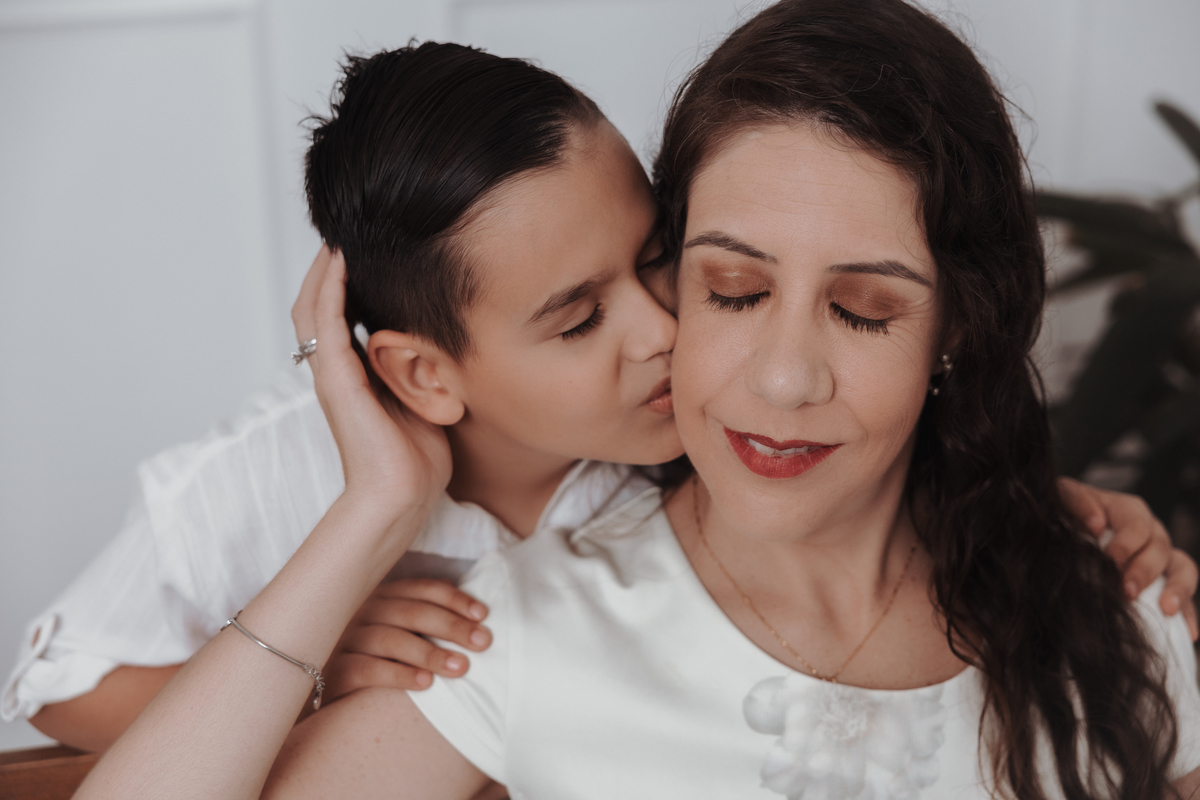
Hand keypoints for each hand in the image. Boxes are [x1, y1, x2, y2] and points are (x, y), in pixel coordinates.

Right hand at [293, 247, 451, 518]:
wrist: (401, 497)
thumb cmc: (417, 461)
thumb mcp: (424, 402)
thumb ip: (424, 372)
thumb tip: (448, 347)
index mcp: (354, 376)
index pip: (340, 316)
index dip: (347, 282)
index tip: (368, 250)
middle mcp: (335, 370)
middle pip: (317, 304)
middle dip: (329, 266)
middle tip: (345, 230)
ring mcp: (331, 373)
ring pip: (313, 305)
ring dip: (325, 267)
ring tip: (340, 232)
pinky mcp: (336, 378)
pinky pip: (326, 321)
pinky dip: (331, 286)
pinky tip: (342, 257)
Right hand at [323, 579, 491, 700]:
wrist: (314, 685)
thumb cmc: (368, 657)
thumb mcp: (393, 630)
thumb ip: (422, 619)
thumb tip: (474, 619)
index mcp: (381, 595)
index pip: (422, 589)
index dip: (455, 599)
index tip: (483, 615)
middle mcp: (362, 611)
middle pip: (412, 613)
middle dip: (452, 627)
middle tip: (483, 642)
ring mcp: (344, 638)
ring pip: (392, 639)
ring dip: (431, 653)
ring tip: (461, 668)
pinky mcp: (332, 669)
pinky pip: (368, 669)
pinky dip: (400, 675)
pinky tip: (426, 684)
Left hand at [1059, 477, 1198, 639]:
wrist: (1065, 527)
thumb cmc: (1066, 513)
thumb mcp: (1064, 498)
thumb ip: (1077, 502)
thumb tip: (1096, 523)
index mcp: (1129, 511)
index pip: (1137, 525)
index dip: (1126, 543)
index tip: (1110, 560)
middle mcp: (1151, 532)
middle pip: (1159, 549)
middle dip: (1144, 571)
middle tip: (1127, 591)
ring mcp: (1161, 557)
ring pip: (1183, 569)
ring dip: (1177, 590)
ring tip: (1166, 609)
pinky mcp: (1164, 581)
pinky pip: (1183, 596)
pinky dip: (1188, 614)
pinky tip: (1188, 632)